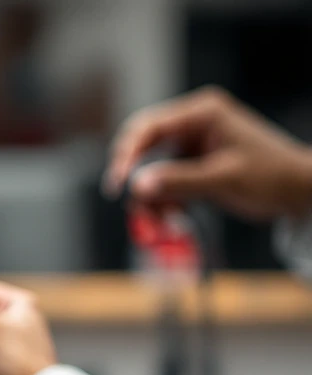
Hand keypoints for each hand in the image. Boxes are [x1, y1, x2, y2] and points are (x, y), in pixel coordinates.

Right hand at [104, 86, 311, 220]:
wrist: (298, 191)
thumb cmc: (271, 177)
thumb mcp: (223, 179)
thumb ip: (178, 181)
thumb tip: (137, 186)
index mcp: (202, 113)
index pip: (149, 127)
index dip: (126, 155)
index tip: (116, 185)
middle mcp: (192, 123)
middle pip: (144, 148)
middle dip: (137, 181)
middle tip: (133, 208)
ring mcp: (191, 144)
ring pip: (151, 169)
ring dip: (151, 199)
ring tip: (159, 225)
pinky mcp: (192, 164)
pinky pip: (164, 182)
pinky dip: (163, 202)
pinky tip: (170, 220)